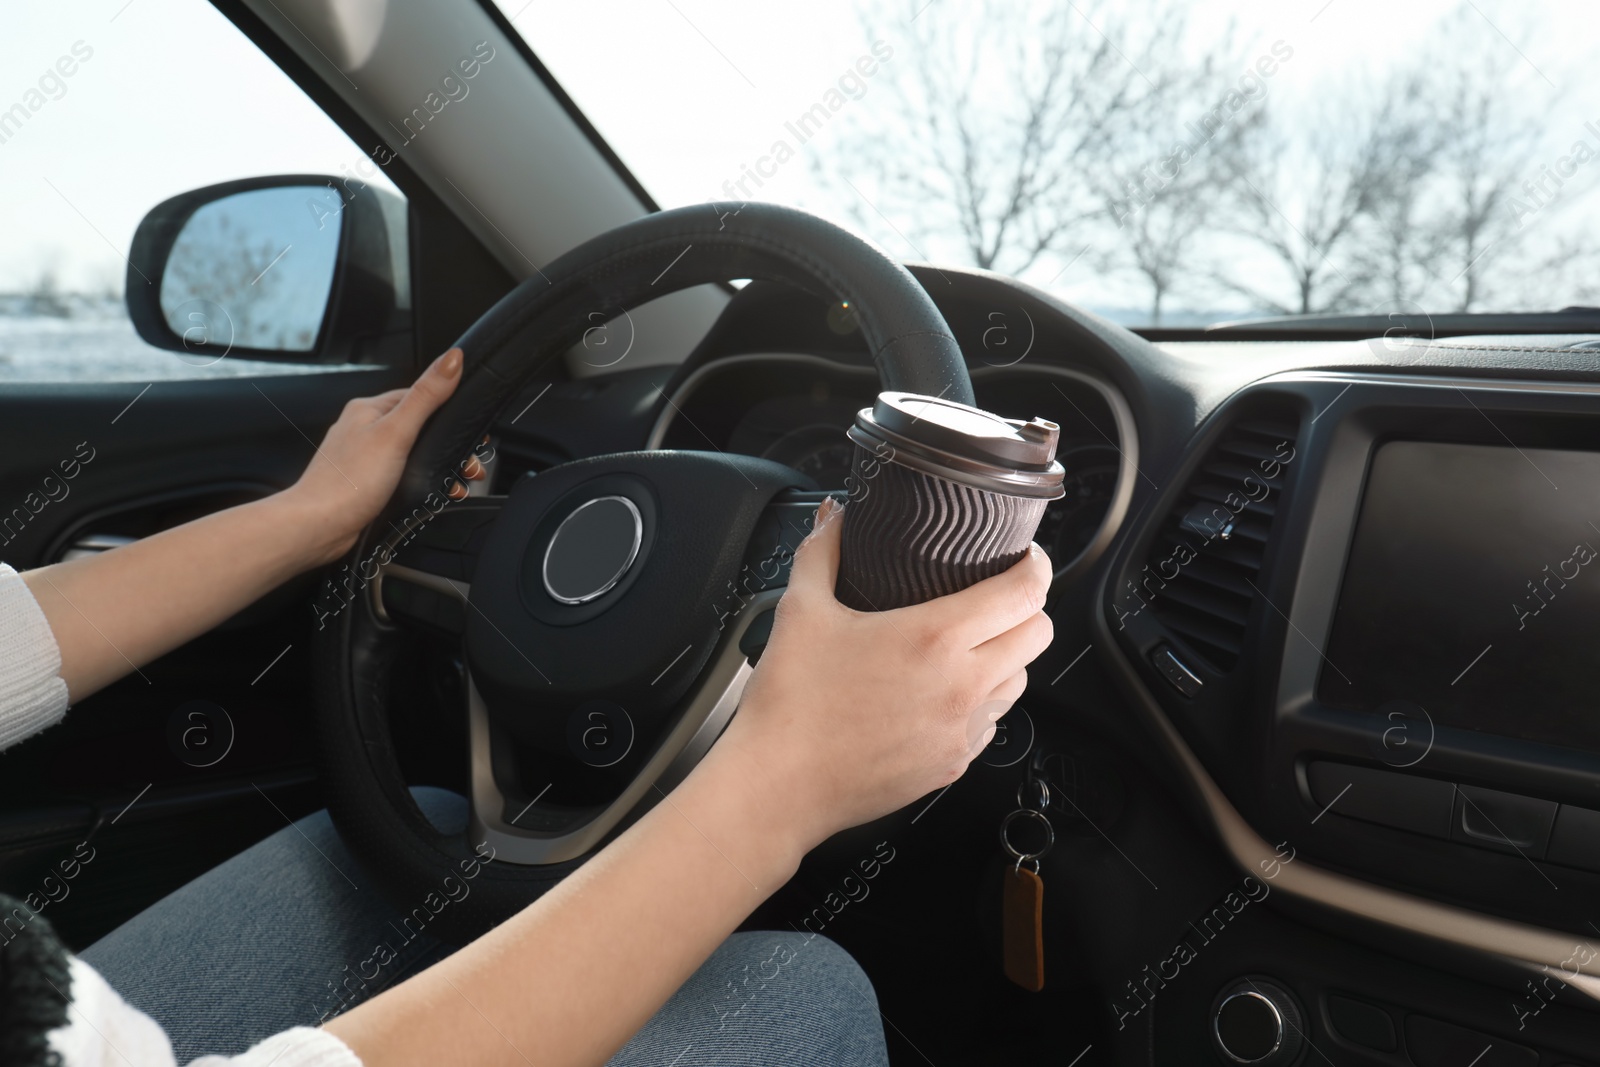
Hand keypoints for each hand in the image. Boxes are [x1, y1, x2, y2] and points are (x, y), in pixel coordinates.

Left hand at [284, 348, 481, 564]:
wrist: (319, 528)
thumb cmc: (347, 482)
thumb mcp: (396, 432)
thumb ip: (427, 396)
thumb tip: (452, 358)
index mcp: (368, 409)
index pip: (419, 395)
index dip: (449, 410)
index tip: (471, 428)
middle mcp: (365, 430)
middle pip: (421, 428)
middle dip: (449, 447)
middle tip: (468, 465)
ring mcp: (366, 458)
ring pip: (415, 455)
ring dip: (441, 470)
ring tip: (456, 484)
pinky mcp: (369, 484)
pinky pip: (405, 478)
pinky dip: (424, 486)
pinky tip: (432, 497)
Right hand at [711, 497, 1054, 855]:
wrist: (778, 786)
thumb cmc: (790, 703)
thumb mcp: (801, 610)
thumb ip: (823, 552)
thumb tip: (833, 516)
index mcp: (933, 639)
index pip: (1023, 593)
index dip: (1037, 566)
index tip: (1028, 557)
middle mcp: (961, 687)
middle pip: (1039, 635)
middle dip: (1029, 609)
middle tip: (1001, 598)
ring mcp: (961, 731)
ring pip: (1020, 682)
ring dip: (1008, 658)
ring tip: (973, 645)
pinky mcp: (951, 766)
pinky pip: (990, 725)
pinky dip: (981, 703)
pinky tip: (944, 694)